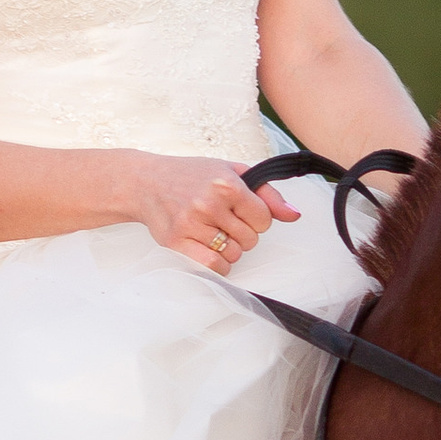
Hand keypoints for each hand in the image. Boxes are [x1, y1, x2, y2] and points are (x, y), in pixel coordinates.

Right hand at [128, 156, 299, 276]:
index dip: (256, 218)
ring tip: (213, 232)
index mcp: (226, 184)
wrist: (146, 182)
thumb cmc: (191, 175)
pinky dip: (218, 265)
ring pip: (233, 255)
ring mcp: (191, 224)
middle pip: (250, 240)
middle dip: (242, 234)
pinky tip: (210, 250)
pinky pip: (213, 267)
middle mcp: (209, 203)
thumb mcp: (231, 172)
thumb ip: (267, 193)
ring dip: (228, 249)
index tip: (241, 211)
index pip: (264, 219)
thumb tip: (294, 215)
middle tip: (223, 220)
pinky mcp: (177, 242)